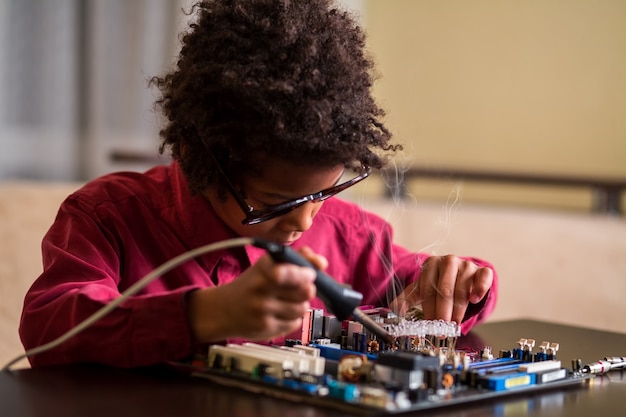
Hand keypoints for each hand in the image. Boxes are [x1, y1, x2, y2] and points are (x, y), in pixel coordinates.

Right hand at [188, 247, 324, 342]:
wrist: (223, 310)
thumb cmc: (250, 285)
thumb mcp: (268, 265)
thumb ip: (296, 258)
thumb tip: (321, 263)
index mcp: (263, 269)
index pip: (289, 272)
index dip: (305, 273)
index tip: (308, 273)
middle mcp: (260, 289)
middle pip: (305, 291)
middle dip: (307, 289)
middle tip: (300, 287)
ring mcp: (263, 310)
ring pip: (302, 308)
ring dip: (300, 304)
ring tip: (287, 301)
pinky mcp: (266, 328)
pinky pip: (295, 323)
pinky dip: (293, 318)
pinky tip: (280, 313)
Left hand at [391, 255, 492, 323]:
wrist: (460, 274)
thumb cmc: (439, 283)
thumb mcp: (421, 289)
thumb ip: (407, 299)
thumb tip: (395, 310)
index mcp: (430, 264)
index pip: (427, 288)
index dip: (428, 308)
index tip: (429, 323)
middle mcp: (448, 261)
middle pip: (445, 290)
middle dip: (442, 311)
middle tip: (442, 327)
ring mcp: (466, 265)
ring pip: (462, 289)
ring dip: (458, 310)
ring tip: (454, 323)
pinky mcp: (482, 270)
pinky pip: (483, 278)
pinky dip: (479, 289)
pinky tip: (474, 299)